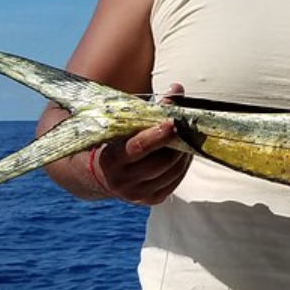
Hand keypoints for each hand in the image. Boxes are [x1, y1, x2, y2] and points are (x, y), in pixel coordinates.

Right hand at [85, 83, 191, 205]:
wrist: (100, 174)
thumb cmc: (117, 141)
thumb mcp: (126, 125)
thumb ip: (152, 108)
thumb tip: (178, 89)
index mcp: (111, 159)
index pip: (139, 147)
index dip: (158, 135)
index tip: (173, 122)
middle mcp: (122, 181)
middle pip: (160, 162)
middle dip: (178, 143)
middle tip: (188, 127)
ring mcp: (136, 194)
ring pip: (171, 173)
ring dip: (185, 154)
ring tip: (188, 138)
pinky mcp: (150, 200)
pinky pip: (175, 182)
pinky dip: (183, 166)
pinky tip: (184, 153)